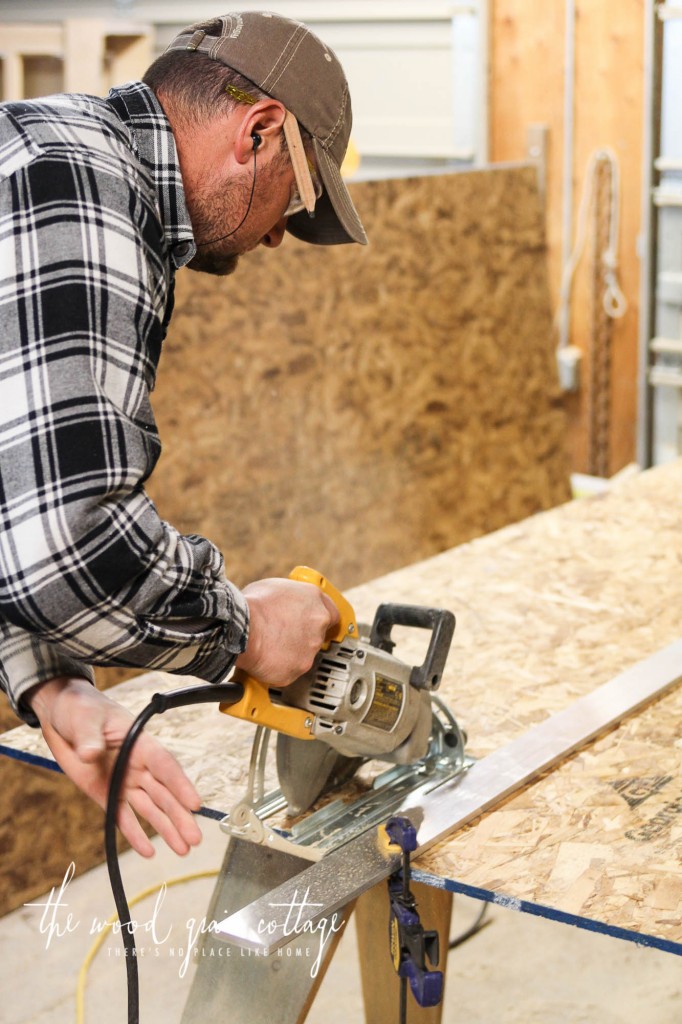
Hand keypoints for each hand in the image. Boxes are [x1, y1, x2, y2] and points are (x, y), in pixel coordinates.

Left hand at [27, 677, 201, 857]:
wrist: (62, 714)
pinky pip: (123, 817)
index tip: (195, 804)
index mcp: (139, 742)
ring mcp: (123, 781)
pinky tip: (148, 851)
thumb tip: (90, 754)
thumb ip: (90, 738)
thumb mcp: (85, 718)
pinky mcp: (106, 793)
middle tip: (194, 839)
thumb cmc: (80, 708)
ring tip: (183, 850)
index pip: (164, 766)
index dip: (180, 785)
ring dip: (166, 828)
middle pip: (163, 793)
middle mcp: (136, 765)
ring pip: (150, 808)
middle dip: (179, 816)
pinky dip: (135, 834)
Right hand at [236, 577, 339, 684]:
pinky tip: (267, 658)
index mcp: (313, 599)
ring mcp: (310, 647)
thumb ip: (290, 598)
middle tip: (284, 635)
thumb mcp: (274, 588)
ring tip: (270, 646)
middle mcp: (318, 623)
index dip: (321, 619)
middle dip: (303, 636)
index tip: (316, 624)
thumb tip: (286, 604)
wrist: (242, 628)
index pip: (332, 613)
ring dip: (292, 653)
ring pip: (305, 653)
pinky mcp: (300, 668)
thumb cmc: (252, 606)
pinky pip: (292, 670)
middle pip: (318, 634)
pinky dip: (281, 667)